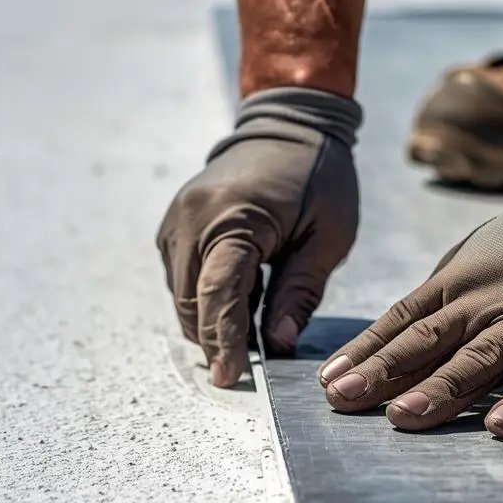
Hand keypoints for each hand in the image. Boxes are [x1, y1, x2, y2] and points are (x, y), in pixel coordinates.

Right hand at [157, 87, 360, 385]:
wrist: (289, 123)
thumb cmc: (319, 177)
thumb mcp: (328, 235)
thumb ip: (301, 290)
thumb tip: (279, 343)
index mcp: (233, 218)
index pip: (221, 294)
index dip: (225, 342)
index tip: (230, 378)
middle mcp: (192, 219)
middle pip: (193, 302)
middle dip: (216, 339)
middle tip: (247, 366)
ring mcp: (176, 220)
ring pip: (183, 295)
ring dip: (211, 319)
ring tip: (255, 319)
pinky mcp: (174, 225)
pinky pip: (182, 277)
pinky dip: (205, 297)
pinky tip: (242, 293)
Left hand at [319, 138, 502, 438]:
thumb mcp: (480, 255)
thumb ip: (448, 293)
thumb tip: (406, 329)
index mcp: (457, 284)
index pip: (399, 322)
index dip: (363, 352)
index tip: (327, 382)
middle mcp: (483, 303)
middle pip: (423, 342)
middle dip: (380, 374)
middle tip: (342, 402)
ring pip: (475, 359)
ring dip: (438, 390)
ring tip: (402, 419)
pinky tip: (500, 427)